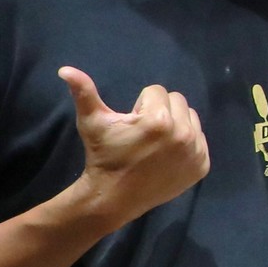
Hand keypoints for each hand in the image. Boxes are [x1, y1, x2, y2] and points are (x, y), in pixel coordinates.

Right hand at [58, 67, 209, 227]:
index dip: (141, 105)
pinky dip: (187, 143)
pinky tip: (167, 155)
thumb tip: (65, 69)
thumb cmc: (104, 156)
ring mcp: (196, 152)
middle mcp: (183, 134)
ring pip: (191, 118)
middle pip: (178, 101)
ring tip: (156, 142)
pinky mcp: (202, 166)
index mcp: (159, 120)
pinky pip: (201, 140)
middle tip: (144, 132)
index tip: (132, 124)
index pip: (157, 91)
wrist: (114, 197)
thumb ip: (84, 93)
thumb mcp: (92, 122)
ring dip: (176, 124)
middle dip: (160, 110)